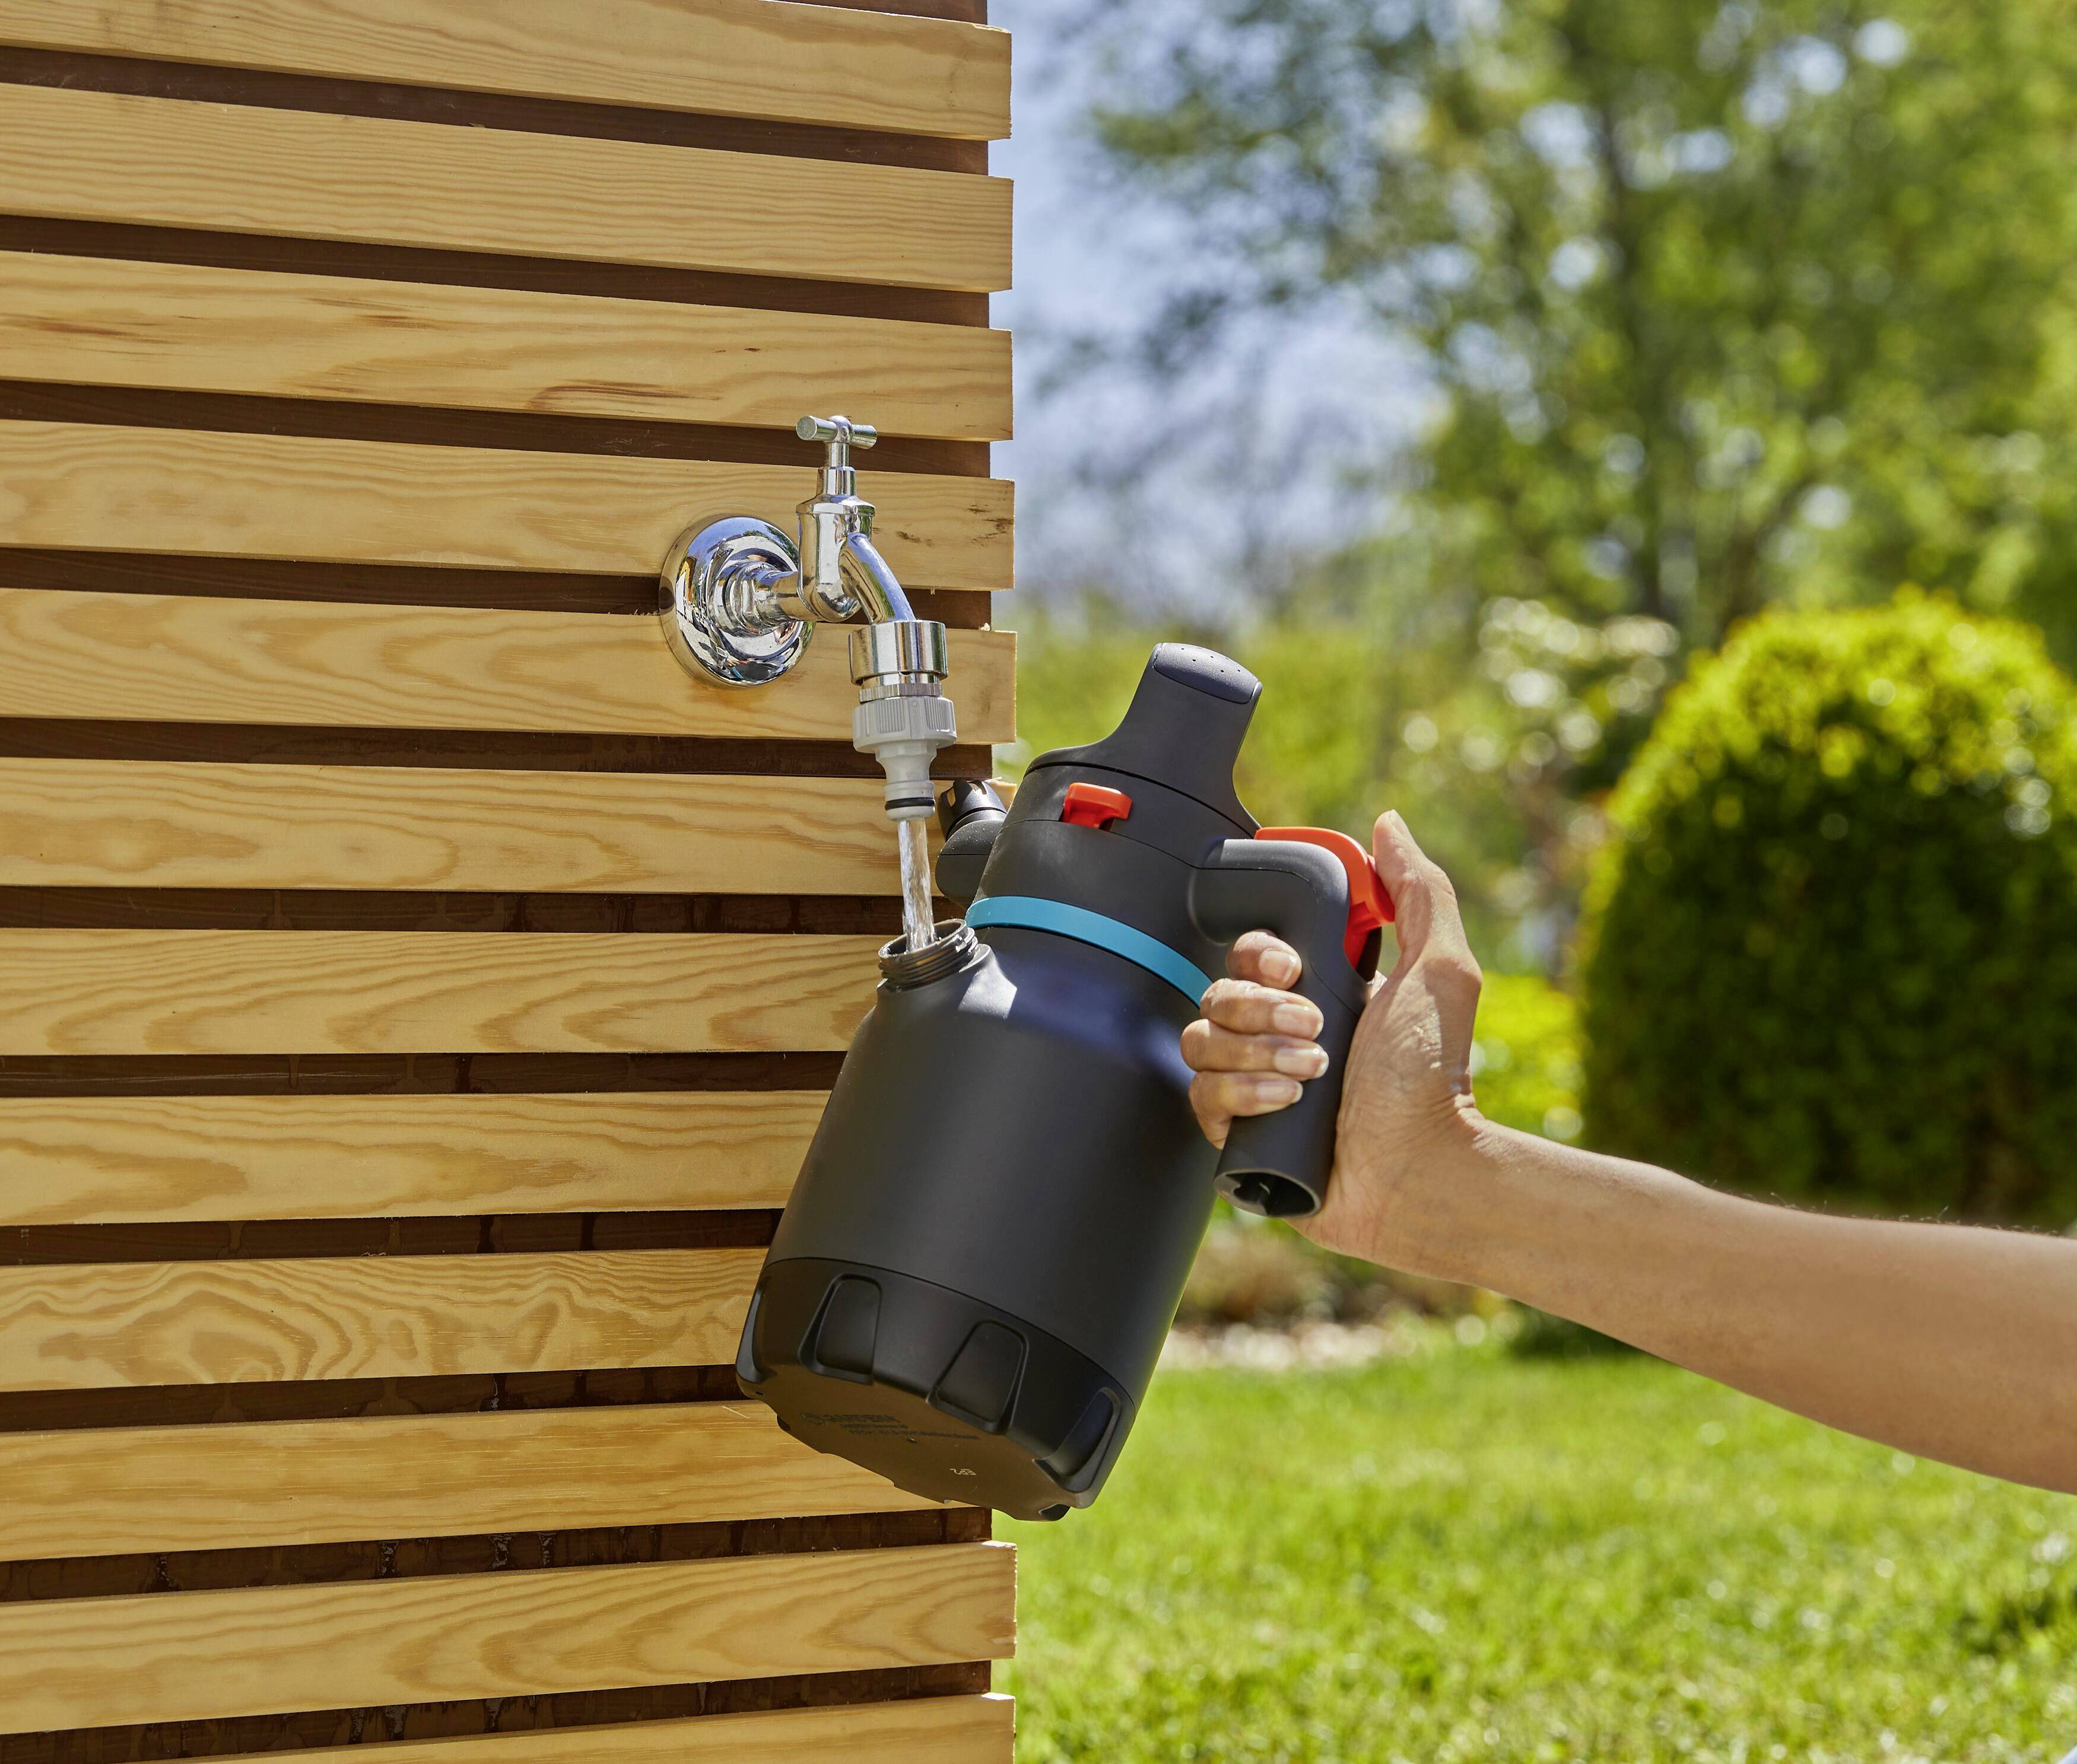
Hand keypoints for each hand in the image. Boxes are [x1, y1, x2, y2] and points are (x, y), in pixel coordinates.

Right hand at [1181, 811, 1485, 1266]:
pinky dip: (1239, 1093)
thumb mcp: (1440, 970)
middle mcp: (1277, 1037)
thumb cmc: (1437, 1079)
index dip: (1259, 952)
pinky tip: (1285, 1101)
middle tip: (1317, 1029)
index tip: (1295, 966)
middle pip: (1216, 991)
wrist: (1422, 1172)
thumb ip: (1419, 892)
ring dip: (1253, 1051)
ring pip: (1201, 1041)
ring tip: (1309, 1073)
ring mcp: (1253, 1086)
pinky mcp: (1236, 1137)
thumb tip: (1388, 824)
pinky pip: (1199, 1097)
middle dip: (1262, 1007)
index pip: (1249, 953)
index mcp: (1316, 995)